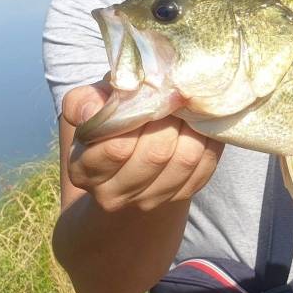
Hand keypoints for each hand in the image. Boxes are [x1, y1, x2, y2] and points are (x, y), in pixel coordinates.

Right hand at [62, 79, 221, 212]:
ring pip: (185, 160)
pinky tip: (200, 122)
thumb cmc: (107, 119)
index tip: (150, 93)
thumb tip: (94, 109)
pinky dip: (208, 139)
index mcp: (85, 170)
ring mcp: (150, 199)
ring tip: (188, 106)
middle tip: (175, 95)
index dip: (139, 117)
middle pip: (156, 154)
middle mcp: (114, 194)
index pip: (117, 148)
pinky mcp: (182, 194)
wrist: (128, 154)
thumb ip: (84, 102)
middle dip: (170, 119)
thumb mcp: (88, 105)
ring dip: (192, 127)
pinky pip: (205, 165)